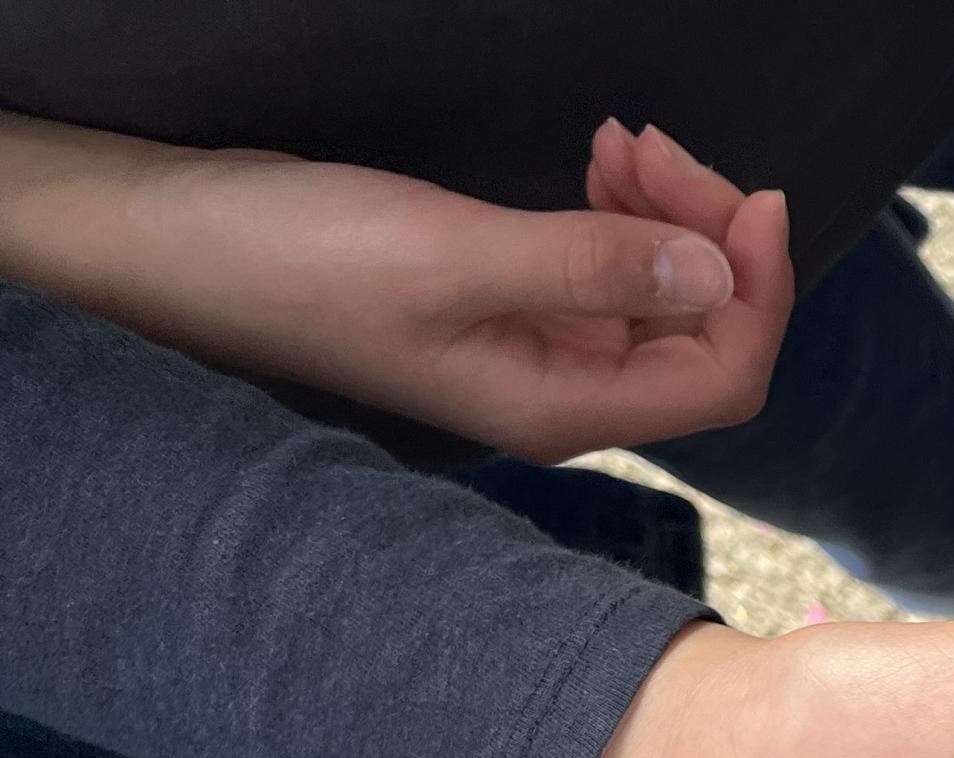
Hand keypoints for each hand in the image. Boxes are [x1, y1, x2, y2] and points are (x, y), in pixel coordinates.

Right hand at [0, 112, 787, 457]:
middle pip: (704, 330)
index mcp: (560, 409)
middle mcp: (562, 396)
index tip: (750, 198)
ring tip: (623, 141)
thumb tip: (715, 275)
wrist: (182, 243)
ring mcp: (537, 353)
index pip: (723, 377)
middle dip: (711, 235)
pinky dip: (624, 212)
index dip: (760, 292)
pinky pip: (607, 269)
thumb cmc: (298, 260)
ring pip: (661, 292)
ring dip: (667, 213)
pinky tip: (601, 161)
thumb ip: (590, 267)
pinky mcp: (509, 306)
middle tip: (658, 145)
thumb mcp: (454, 255)